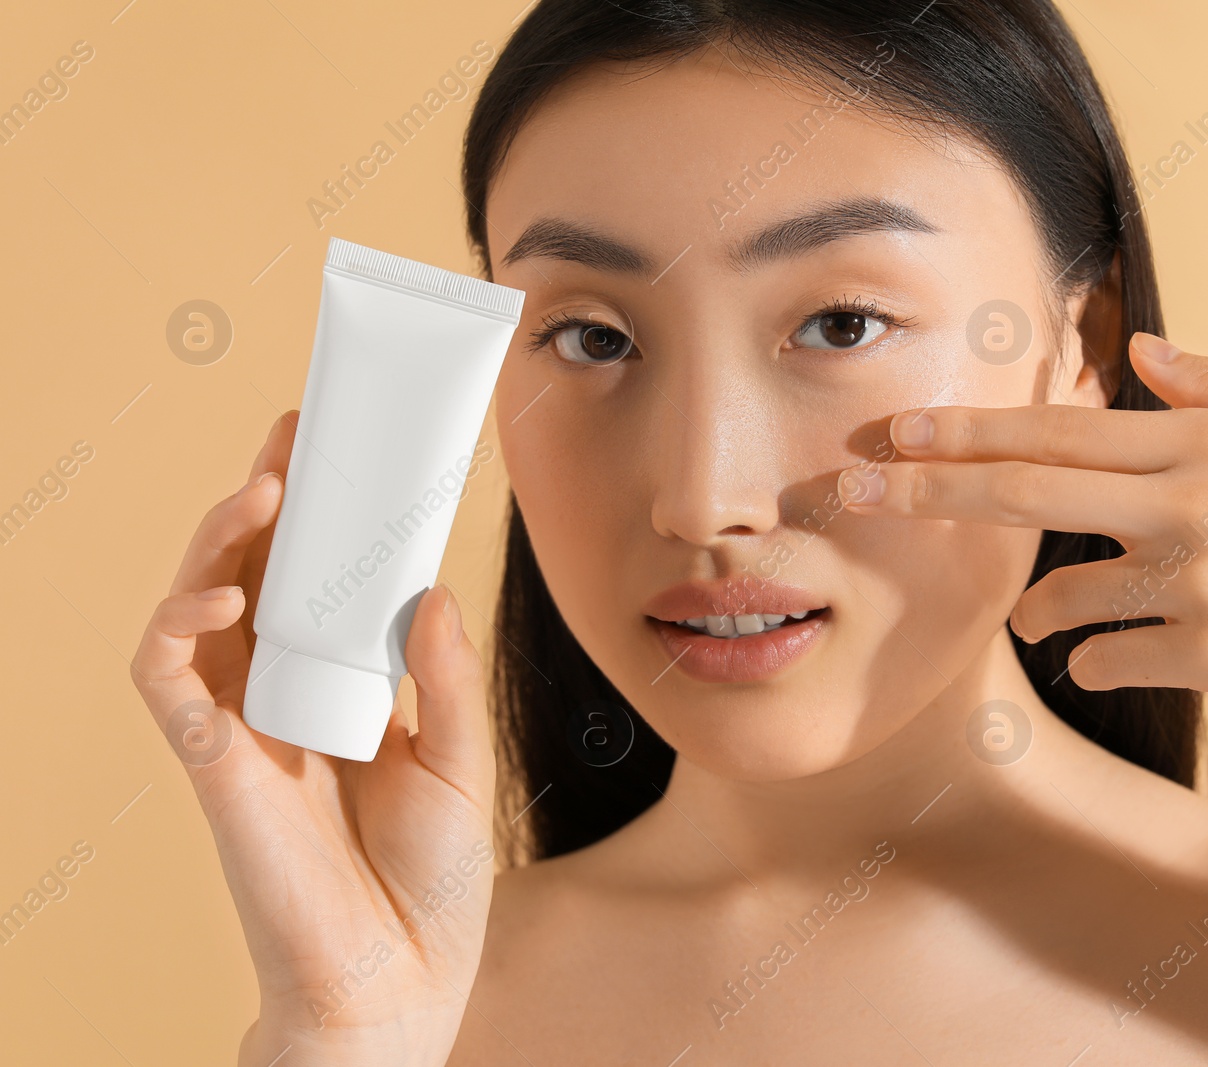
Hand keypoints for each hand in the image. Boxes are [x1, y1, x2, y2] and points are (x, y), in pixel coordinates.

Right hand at [130, 412, 496, 1066]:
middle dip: (262, 502)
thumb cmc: (430, 880)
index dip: (316, 517)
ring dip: (217, 542)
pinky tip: (223, 590)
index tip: (334, 450)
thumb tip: (431, 592)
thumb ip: (444, 678)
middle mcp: (284, 693)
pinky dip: (179, 625)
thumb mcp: (460, 759)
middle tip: (289, 442)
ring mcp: (242, 725)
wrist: (400, 979)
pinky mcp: (211, 764)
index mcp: (343, 686)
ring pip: (197, 608)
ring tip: (260, 493)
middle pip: (252, 576)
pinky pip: (167, 681)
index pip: (317, 581)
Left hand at [839, 332, 1207, 715]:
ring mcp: (1201, 585)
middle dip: (926, 492)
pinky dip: (1096, 655)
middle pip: (1025, 495)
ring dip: (1032, 604)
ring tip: (1028, 612)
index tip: (894, 429)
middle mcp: (1189, 505)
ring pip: (1065, 596)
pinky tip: (1102, 654)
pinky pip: (1115, 657)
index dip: (964, 430)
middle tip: (851, 490)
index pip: (1056, 428)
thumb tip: (1137, 359)